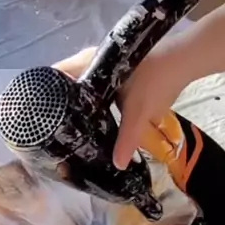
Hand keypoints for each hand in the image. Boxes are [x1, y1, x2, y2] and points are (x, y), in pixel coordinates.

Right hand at [54, 37, 193, 168]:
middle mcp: (93, 59)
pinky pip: (96, 84)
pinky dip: (92, 98)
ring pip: (82, 83)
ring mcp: (106, 62)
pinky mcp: (118, 68)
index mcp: (90, 63)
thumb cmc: (159, 80)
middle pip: (66, 80)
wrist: (187, 59)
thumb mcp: (139, 114)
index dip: (44, 93)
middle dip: (60, 101)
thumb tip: (116, 165)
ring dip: (76, 100)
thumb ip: (126, 140)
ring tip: (67, 124)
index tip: (37, 114)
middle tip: (52, 126)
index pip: (55, 75)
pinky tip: (93, 116)